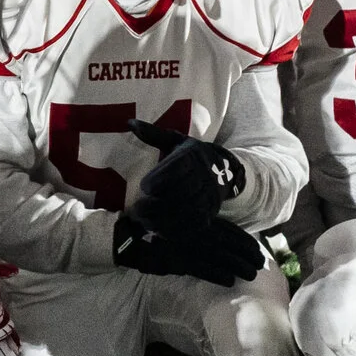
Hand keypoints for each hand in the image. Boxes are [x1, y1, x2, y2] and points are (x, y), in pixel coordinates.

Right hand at [113, 210, 264, 286]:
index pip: (225, 227)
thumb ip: (196, 228)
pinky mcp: (173, 258)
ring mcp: (183, 242)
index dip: (243, 239)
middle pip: (225, 241)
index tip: (257, 248)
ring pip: (216, 254)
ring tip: (250, 274)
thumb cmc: (150, 230)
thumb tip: (221, 238)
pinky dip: (215, 274)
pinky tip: (228, 280)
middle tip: (261, 264)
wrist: (123, 237)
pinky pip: (199, 267)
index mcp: (194, 218)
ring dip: (235, 265)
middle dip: (244, 253)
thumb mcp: (177, 223)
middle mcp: (191, 228)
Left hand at [128, 119, 244, 233]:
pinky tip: (159, 231)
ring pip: (188, 211)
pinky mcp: (211, 213)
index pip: (179, 168)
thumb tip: (129, 123)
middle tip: (137, 209)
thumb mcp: (175, 141)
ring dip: (164, 220)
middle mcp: (205, 177)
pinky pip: (195, 226)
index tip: (144, 186)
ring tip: (144, 222)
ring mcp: (210, 197)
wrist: (225, 170)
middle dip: (158, 204)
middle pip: (182, 192)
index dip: (161, 178)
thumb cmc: (191, 155)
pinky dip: (178, 231)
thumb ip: (153, 134)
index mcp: (194, 156)